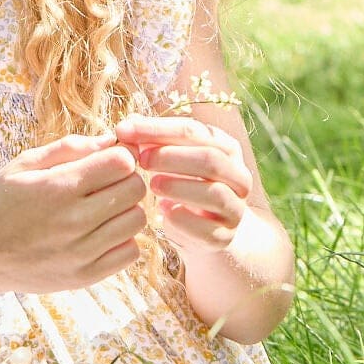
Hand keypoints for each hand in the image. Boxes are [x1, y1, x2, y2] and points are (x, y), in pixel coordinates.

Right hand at [0, 132, 147, 295]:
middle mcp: (74, 221)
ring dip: (125, 209)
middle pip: (135, 189)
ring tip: (102, 209)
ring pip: (137, 220)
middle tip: (106, 183)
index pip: (122, 163)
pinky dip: (122, 240)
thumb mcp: (22, 165)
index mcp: (59, 188)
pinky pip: (130, 252)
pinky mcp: (85, 276)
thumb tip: (111, 140)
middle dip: (126, 179)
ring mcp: (82, 253)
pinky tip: (101, 233)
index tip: (107, 160)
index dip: (120, 156)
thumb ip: (68, 148)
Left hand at [114, 114, 251, 253]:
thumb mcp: (171, 160)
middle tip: (141, 159)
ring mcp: (235, 208)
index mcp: (226, 149)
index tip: (125, 130)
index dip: (157, 129)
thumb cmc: (181, 186)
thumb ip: (152, 143)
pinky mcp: (224, 237)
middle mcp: (238, 177)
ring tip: (152, 184)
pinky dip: (183, 218)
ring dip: (178, 186)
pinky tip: (164, 212)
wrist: (202, 231)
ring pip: (214, 193)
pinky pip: (206, 228)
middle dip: (171, 157)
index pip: (193, 131)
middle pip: (210, 159)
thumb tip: (126, 126)